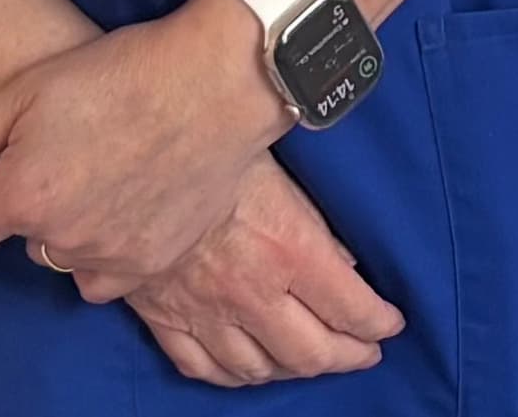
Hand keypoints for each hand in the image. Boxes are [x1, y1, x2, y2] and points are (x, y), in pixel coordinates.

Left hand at [0, 0, 287, 298]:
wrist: (219, 78)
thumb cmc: (124, 70)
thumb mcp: (30, 85)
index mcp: (20, 195)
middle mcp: (58, 238)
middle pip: (17, 239)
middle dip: (23, 202)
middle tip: (57, 150)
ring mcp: (108, 256)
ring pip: (62, 255)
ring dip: (65, 225)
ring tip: (98, 171)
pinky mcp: (152, 262)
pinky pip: (105, 276)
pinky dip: (103, 251)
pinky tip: (124, 205)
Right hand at [125, 158, 405, 388]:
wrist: (125, 157)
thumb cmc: (210, 142)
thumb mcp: (281, 163)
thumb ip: (317, 217)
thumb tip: (345, 261)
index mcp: (290, 250)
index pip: (350, 307)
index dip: (378, 322)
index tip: (392, 324)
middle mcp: (252, 293)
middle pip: (309, 352)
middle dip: (346, 357)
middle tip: (364, 353)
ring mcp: (205, 312)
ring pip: (258, 368)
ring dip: (291, 369)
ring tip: (312, 360)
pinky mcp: (163, 317)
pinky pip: (202, 367)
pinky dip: (231, 375)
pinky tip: (246, 370)